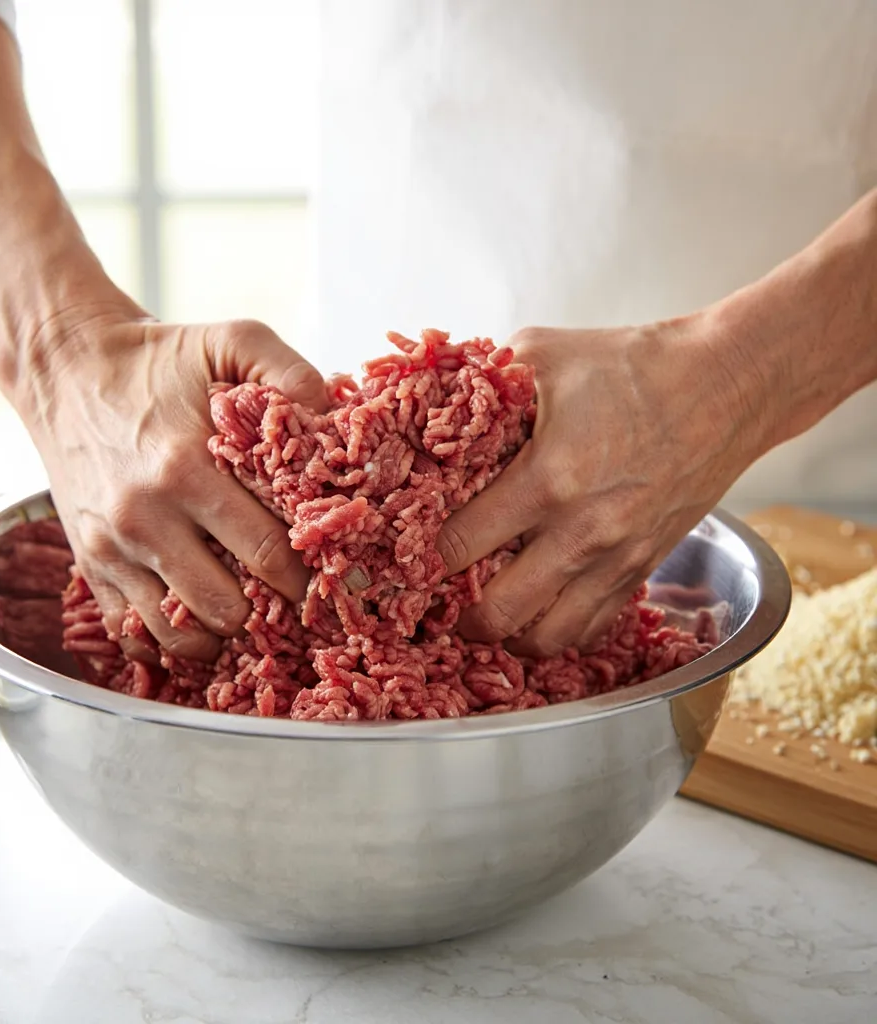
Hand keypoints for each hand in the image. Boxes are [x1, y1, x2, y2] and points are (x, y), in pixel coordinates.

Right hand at [17, 306, 326, 661]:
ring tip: (251, 609)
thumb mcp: (230, 340)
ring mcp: (112, 548)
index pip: (268, 552)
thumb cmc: (157, 359)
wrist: (65, 366)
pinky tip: (200, 622)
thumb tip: (335, 420)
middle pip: (228, 607)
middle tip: (298, 601)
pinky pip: (131, 634)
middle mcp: (146, 518)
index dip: (311, 577)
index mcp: (187, 467)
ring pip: (181, 634)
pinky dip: (170, 643)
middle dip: (273, 612)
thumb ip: (289, 371)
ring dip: (225, 633)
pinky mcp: (89, 565)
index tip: (335, 583)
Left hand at [436, 317, 765, 654]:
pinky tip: (538, 609)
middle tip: (441, 600)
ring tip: (488, 612)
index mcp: (547, 478)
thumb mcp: (541, 352)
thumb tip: (434, 401)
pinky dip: (557, 632)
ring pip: (547, 639)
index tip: (410, 555)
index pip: (460, 547)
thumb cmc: (632, 364)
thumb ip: (480, 381)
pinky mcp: (642, 569)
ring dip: (508, 634)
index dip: (424, 558)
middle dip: (458, 614)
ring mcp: (616, 559)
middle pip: (498, 614)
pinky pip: (591, 629)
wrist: (726, 385)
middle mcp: (581, 532)